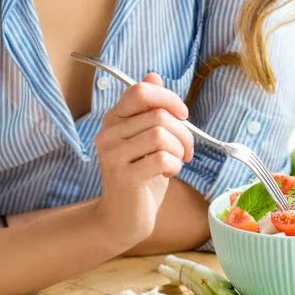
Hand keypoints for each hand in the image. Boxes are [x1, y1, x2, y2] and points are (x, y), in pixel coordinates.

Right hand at [94, 72, 193, 247]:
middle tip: (186, 150)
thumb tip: (153, 75)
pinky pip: (162, 159)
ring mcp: (113, 156)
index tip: (182, 115)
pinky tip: (168, 174)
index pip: (140, 91)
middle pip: (158, 115)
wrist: (123, 219)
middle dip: (183, 132)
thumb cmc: (140, 176)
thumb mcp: (146, 138)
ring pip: (161, 135)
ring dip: (180, 150)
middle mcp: (108, 134)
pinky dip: (174, 166)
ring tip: (176, 162)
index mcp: (114, 120)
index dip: (168, 98)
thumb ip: (149, 109)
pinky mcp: (124, 177)